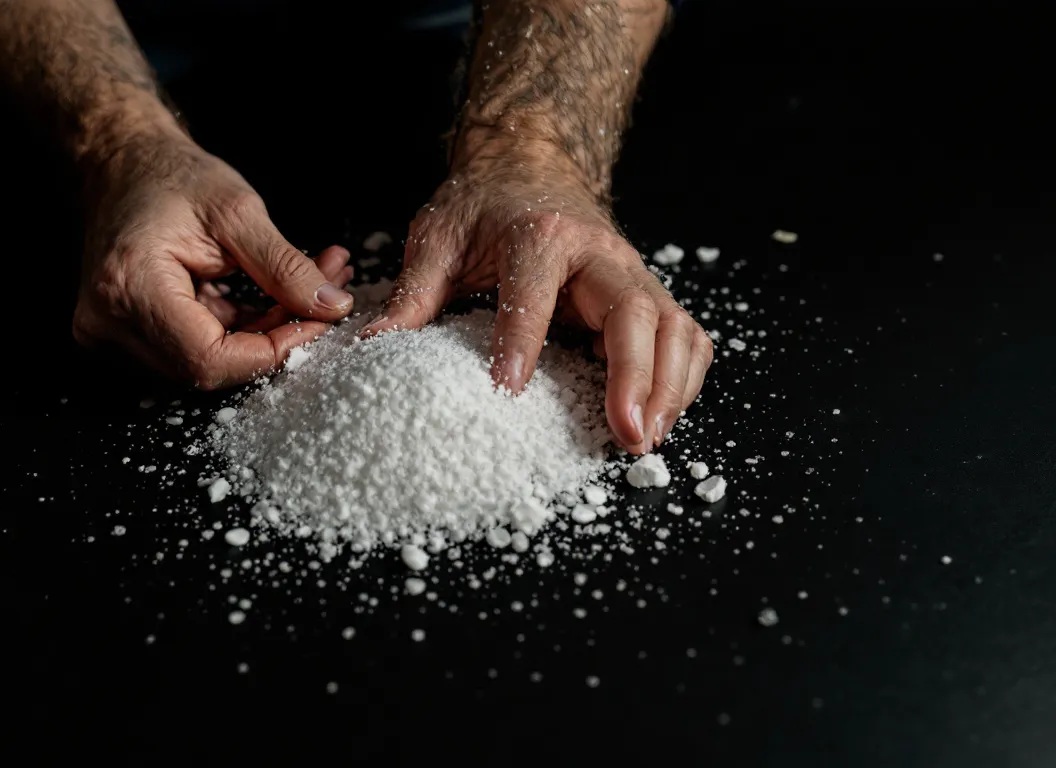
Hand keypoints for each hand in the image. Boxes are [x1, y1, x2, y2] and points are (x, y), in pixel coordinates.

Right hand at [73, 134, 355, 388]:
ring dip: (267, 333)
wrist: (123, 163)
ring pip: (211, 362)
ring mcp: (115, 332)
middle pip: (211, 367)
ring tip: (307, 288)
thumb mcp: (238, 212)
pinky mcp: (131, 333)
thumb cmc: (170, 176)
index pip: (209, 359)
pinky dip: (245, 329)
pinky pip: (199, 348)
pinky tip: (275, 296)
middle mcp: (111, 322)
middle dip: (276, 339)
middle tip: (324, 300)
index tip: (319, 320)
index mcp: (131, 288)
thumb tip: (332, 307)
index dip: (272, 350)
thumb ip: (285, 266)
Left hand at [365, 138, 712, 453]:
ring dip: (670, 386)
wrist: (529, 161)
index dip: (521, 344)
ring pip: (675, 327)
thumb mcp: (438, 237)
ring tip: (647, 438)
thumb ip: (413, 293)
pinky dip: (682, 378)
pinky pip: (684, 335)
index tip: (508, 393)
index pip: (533, 294)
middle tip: (627, 433)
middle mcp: (600, 252)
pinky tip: (660, 415)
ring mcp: (632, 273)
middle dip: (635, 376)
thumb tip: (371, 345)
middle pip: (634, 313)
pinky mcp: (647, 292)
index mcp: (541, 234)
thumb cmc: (484, 202)